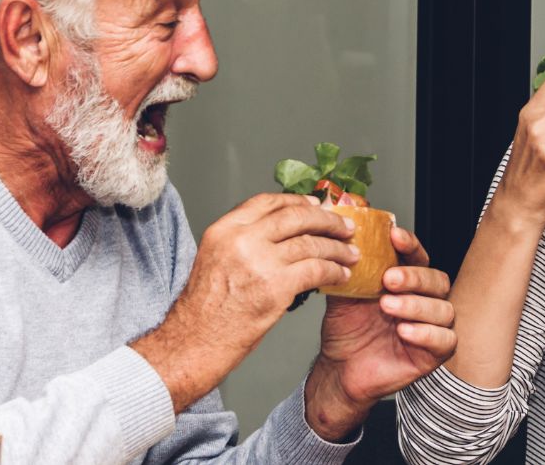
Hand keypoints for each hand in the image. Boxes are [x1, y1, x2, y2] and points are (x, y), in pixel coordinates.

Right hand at [131, 193, 359, 411]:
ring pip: (311, 243)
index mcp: (224, 229)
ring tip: (350, 253)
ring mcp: (259, 262)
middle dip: (326, 219)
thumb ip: (243, 242)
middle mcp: (241, 239)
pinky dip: (334, 271)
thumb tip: (281, 234)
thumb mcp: (215, 259)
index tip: (316, 204)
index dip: (298, 201)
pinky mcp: (275, 288)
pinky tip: (341, 275)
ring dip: (337, 248)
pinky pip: (316, 269)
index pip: (268, 202)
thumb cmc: (204, 310)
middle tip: (344, 226)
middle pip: (295, 216)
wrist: (193, 343)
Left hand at [304, 227, 454, 440]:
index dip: (410, 245)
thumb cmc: (346, 329)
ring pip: (444, 309)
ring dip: (416, 305)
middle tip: (388, 279)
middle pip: (437, 280)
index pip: (417, 256)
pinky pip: (445, 340)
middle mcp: (423, 300)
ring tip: (388, 306)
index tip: (394, 236)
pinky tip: (404, 331)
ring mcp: (431, 326)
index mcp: (405, 281)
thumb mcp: (344, 290)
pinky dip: (426, 333)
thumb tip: (339, 218)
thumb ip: (347, 259)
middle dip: (413, 277)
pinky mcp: (433, 354)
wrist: (339, 368)